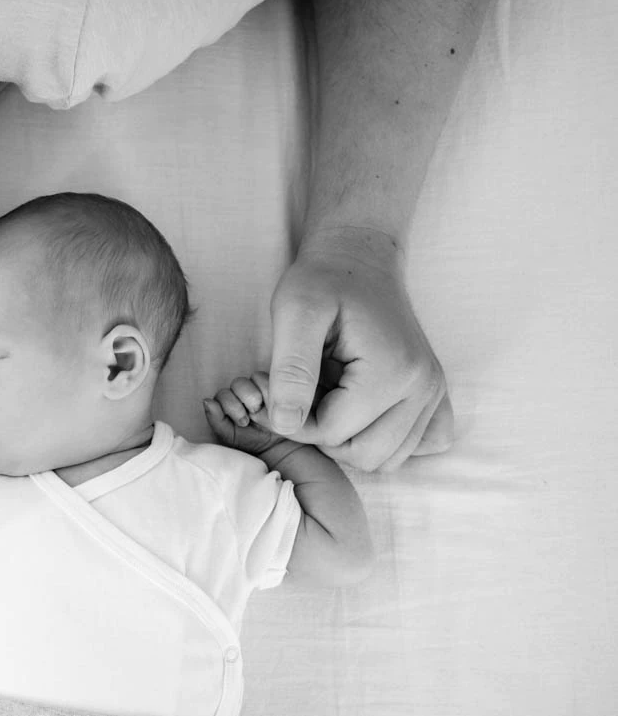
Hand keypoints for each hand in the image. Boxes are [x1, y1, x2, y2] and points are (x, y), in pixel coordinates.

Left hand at [204, 373, 291, 456]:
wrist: (284, 447)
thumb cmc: (254, 442)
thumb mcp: (232, 436)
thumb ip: (217, 419)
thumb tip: (206, 400)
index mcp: (231, 403)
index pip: (223, 394)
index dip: (230, 405)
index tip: (243, 422)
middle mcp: (245, 394)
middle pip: (237, 384)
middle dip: (244, 400)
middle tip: (252, 417)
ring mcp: (262, 389)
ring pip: (252, 379)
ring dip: (255, 396)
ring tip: (264, 412)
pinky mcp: (276, 386)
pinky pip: (268, 379)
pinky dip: (269, 391)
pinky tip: (274, 405)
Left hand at [267, 227, 452, 469]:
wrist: (358, 258)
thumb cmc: (323, 280)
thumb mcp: (295, 313)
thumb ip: (290, 370)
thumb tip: (285, 424)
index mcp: (393, 371)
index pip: (333, 433)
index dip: (295, 421)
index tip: (280, 390)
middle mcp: (424, 388)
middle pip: (363, 454)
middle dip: (323, 435)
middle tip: (303, 396)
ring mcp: (435, 394)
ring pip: (387, 457)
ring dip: (350, 439)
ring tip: (329, 399)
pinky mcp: (435, 395)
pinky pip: (417, 445)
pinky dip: (385, 439)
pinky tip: (360, 411)